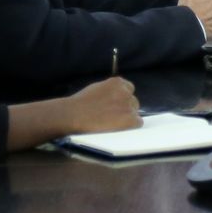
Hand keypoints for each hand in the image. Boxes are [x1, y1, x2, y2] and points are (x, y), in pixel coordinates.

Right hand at [4, 76, 140, 149]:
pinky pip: (137, 123)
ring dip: (127, 118)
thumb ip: (109, 91)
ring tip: (112, 125)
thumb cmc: (79, 104)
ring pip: (135, 113)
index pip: (128, 89)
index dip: (122, 99)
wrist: (73, 115)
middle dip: (125, 109)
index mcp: (117, 82)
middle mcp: (125, 92)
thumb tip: (114, 97)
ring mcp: (128, 105)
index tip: (115, 106)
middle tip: (113, 118)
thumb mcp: (96, 89)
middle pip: (133, 102)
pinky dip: (130, 127)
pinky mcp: (130, 118)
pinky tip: (117, 129)